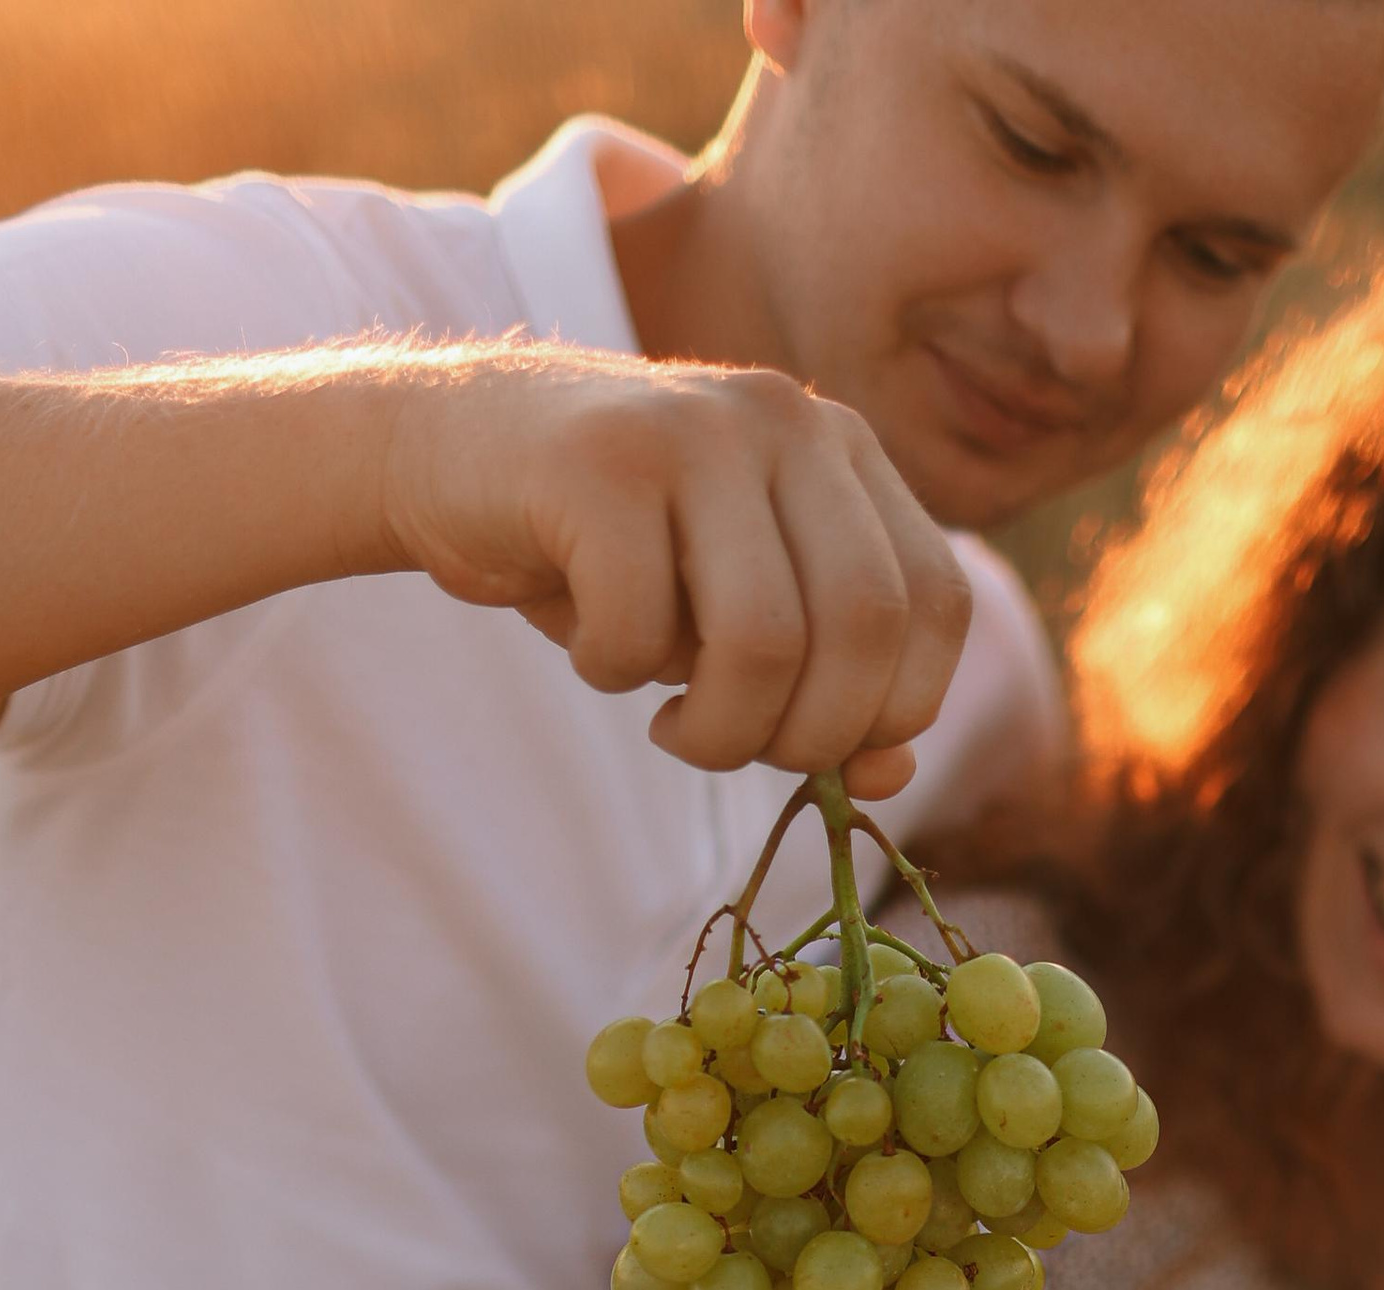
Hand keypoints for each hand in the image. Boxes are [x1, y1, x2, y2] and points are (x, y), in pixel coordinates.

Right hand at [382, 347, 971, 793]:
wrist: (445, 452)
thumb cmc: (610, 551)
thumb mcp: (732, 618)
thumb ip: (826, 688)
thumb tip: (893, 777)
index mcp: (844, 449)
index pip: (938, 603)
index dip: (895, 710)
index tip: (820, 749)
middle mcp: (787, 418)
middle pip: (864, 627)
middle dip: (807, 736)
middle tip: (738, 750)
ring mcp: (695, 427)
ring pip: (763, 640)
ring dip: (718, 732)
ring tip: (673, 726)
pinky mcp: (600, 459)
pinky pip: (642, 626)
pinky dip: (614, 673)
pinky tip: (590, 649)